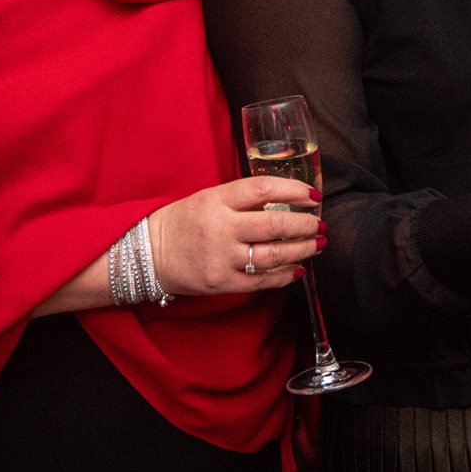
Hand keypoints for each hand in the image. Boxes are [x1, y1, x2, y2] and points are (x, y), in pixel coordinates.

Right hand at [147, 177, 320, 296]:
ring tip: (317, 244)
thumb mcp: (209, 197)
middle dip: (306, 225)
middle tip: (320, 224)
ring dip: (303, 250)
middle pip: (275, 225)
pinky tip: (299, 268)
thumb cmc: (184, 221)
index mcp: (217, 200)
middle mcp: (221, 228)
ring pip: (274, 255)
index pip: (264, 189)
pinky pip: (262, 280)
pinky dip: (286, 275)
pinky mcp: (222, 282)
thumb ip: (244, 198)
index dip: (295, 191)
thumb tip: (289, 200)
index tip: (314, 196)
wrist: (149, 253)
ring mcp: (222, 258)